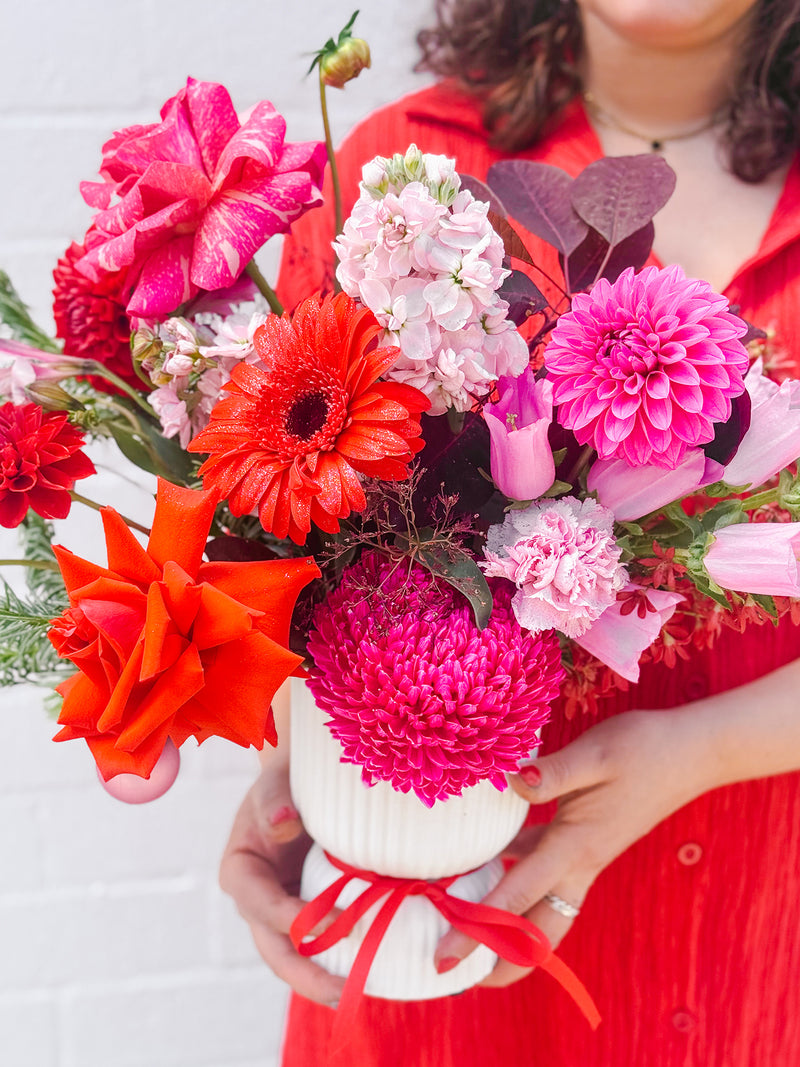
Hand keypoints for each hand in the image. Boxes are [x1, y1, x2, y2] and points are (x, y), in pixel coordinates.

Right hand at [219, 763, 344, 1005]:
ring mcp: (280, 912)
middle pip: (275, 950)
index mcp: (240, 872)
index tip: (340, 920)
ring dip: (324, 977)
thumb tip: (282, 823)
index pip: (265, 906)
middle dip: (306, 976)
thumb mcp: (275, 783)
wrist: (298, 783)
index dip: (298, 920)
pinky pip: (320, 942)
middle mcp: (256, 901)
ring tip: (362, 993)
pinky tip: (372, 968)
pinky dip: (341, 957)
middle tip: (344, 993)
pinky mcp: (306, 913)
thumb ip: (274, 800)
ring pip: (297, 956)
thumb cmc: (284, 779)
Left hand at [434, 708, 715, 985]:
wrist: (692, 751)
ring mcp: (585, 856)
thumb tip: (513, 782)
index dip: (477, 929)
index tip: (444, 958)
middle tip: (456, 972)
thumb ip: (553, 773)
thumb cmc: (643, 748)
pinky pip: (544, 871)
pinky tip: (488, 860)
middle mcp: (579, 863)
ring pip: (541, 907)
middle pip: (537, 932)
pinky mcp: (586, 841)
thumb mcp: (595, 753)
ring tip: (464, 928)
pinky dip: (514, 877)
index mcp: (576, 847)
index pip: (517, 898)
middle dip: (499, 959)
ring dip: (506, 925)